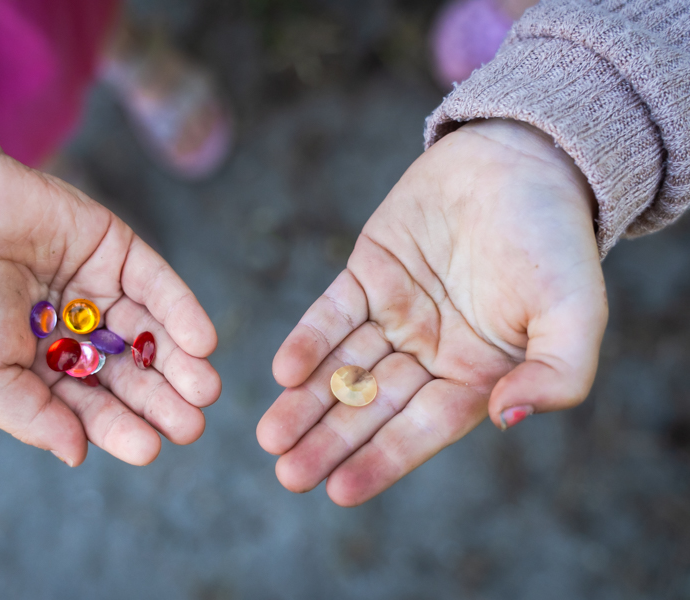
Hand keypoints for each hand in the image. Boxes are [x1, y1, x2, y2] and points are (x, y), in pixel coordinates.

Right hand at [0, 154, 219, 466]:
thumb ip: (31, 415)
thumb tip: (79, 456)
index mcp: (42, 364)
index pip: (90, 405)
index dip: (120, 428)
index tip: (149, 450)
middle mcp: (76, 330)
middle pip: (129, 374)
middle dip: (160, 401)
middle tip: (192, 427)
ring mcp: (99, 289)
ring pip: (150, 332)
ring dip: (181, 362)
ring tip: (205, 390)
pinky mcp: (117, 250)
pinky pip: (157, 285)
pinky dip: (182, 312)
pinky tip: (202, 342)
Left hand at [257, 119, 606, 505]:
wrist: (522, 156)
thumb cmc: (555, 238)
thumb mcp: (576, 311)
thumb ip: (556, 374)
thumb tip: (507, 418)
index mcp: (478, 373)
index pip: (423, 428)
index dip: (382, 460)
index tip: (339, 491)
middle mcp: (431, 351)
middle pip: (373, 406)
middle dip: (329, 440)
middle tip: (287, 475)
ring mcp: (396, 313)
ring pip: (345, 367)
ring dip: (306, 401)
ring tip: (269, 436)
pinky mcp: (368, 274)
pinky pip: (332, 313)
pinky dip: (309, 341)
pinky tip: (283, 372)